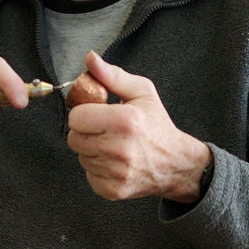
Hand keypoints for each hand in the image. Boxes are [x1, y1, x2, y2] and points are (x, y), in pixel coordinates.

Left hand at [64, 52, 211, 202]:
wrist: (175, 163)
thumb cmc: (157, 126)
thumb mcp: (142, 92)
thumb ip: (112, 76)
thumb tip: (90, 58)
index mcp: (125, 120)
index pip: (76, 117)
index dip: (84, 114)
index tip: (96, 114)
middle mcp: (120, 148)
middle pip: (73, 139)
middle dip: (85, 132)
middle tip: (104, 130)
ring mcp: (116, 172)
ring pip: (80, 157)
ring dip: (91, 150)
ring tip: (112, 145)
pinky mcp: (113, 190)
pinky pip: (88, 175)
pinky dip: (98, 169)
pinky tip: (114, 161)